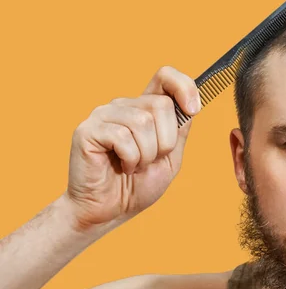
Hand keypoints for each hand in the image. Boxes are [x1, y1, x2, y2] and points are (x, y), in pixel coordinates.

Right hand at [64, 66, 201, 231]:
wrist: (110, 211)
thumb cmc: (138, 185)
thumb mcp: (171, 156)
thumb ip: (179, 130)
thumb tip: (190, 105)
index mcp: (144, 108)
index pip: (165, 77)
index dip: (184, 86)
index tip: (194, 109)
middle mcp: (123, 106)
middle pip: (161, 105)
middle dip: (165, 141)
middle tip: (150, 160)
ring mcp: (104, 115)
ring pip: (143, 122)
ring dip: (146, 154)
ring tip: (134, 165)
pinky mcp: (88, 130)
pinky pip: (123, 137)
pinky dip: (130, 159)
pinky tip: (120, 167)